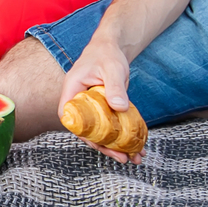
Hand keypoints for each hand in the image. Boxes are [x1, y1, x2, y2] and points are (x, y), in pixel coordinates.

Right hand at [59, 30, 139, 162]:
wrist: (112, 48)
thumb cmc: (106, 54)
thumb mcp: (112, 68)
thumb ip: (115, 86)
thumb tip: (120, 107)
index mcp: (72, 92)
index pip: (70, 117)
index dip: (81, 133)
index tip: (97, 144)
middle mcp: (79, 103)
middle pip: (87, 131)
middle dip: (104, 147)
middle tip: (122, 158)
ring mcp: (92, 108)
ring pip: (100, 132)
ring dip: (116, 146)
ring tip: (134, 158)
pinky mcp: (104, 110)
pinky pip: (111, 127)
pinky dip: (123, 137)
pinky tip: (137, 147)